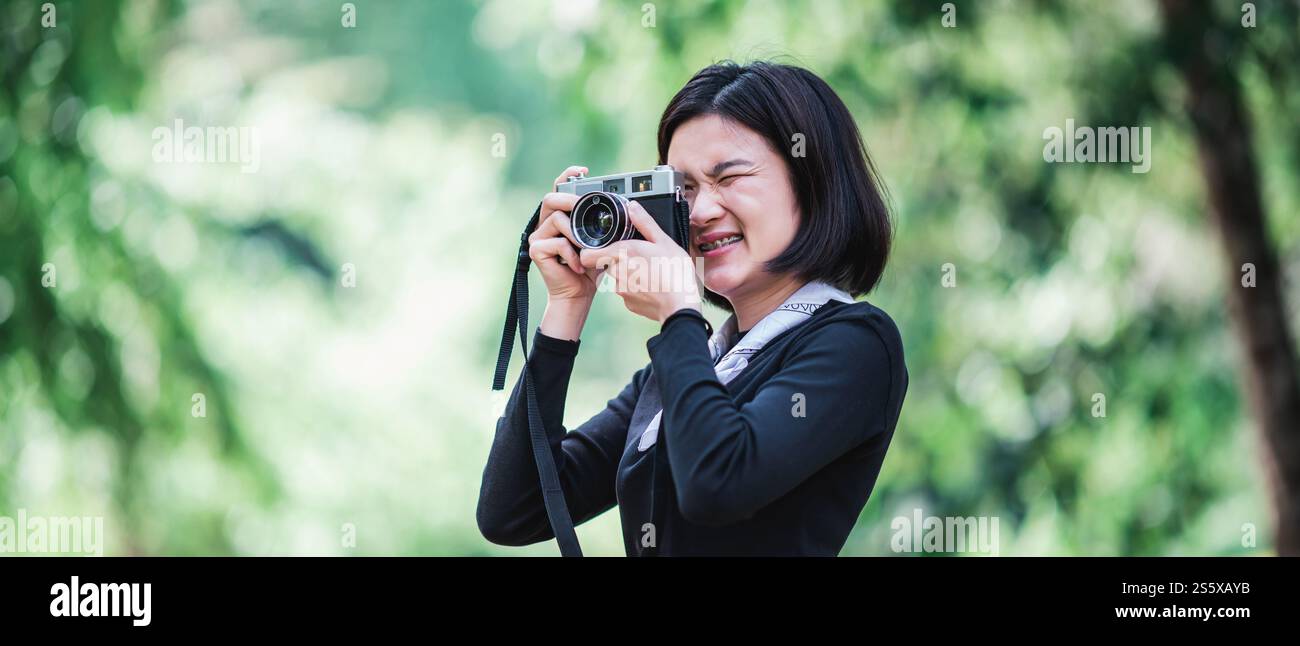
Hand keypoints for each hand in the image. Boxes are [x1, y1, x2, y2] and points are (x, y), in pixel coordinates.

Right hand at [528, 166, 604, 303]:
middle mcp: (545, 224)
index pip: (559, 190)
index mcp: (560, 217)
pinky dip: (572, 254)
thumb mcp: (599, 241)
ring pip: (556, 219)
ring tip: (585, 250)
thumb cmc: (589, 268)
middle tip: (583, 210)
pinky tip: (578, 266)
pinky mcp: (536, 250)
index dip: (568, 176)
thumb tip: (619, 205)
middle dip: (570, 201)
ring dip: (575, 234)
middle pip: (550, 199)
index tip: (584, 170)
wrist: (579, 294)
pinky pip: (557, 242)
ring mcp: (538, 237)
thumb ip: (599, 224)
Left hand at [579, 200, 699, 322]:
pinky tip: (651, 286)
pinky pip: (627, 292)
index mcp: (621, 253)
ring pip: (616, 279)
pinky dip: (636, 289)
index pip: (587, 255)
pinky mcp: (628, 304)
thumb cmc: (675, 273)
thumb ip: (644, 223)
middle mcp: (616, 273)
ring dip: (627, 275)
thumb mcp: (664, 241)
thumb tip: (632, 207)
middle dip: (617, 261)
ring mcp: (621, 290)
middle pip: (604, 265)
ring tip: (649, 272)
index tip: (604, 248)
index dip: (592, 251)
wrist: (681, 307)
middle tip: (639, 258)